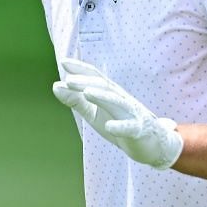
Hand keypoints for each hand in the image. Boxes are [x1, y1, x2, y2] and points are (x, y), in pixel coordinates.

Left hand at [52, 57, 183, 169]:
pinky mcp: (139, 130)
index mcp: (110, 93)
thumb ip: (76, 100)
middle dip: (87, 82)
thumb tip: (56, 86)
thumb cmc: (120, 124)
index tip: (64, 62)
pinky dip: (120, 126)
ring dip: (102, 97)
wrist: (150, 144)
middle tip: (69, 80)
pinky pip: (130, 127)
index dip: (81, 69)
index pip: (96, 77)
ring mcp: (132, 113)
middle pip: (104, 87)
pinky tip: (109, 127)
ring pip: (117, 102)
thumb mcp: (93, 113)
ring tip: (87, 92)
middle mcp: (122, 99)